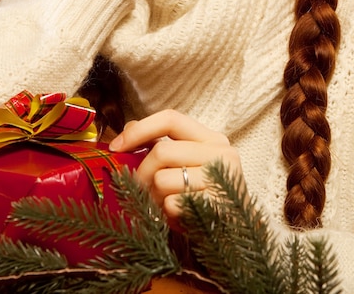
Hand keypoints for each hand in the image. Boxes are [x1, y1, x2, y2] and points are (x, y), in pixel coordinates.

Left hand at [109, 110, 244, 225]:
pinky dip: (168, 215)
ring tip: (168, 206)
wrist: (237, 235)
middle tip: (144, 191)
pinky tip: (180, 219)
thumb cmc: (203, 199)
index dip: (140, 130)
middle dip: (142, 174)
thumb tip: (128, 129)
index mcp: (211, 139)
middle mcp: (221, 152)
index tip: (116, 147)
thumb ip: (159, 145)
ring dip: (156, 198)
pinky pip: (172, 205)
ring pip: (162, 179)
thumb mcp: (184, 167)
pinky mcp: (218, 204)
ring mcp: (221, 178)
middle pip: (161, 151)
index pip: (170, 119)